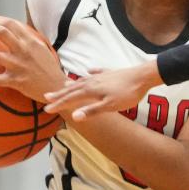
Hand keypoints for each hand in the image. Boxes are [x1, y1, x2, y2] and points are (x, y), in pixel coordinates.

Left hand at [0, 18, 65, 103]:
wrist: (57, 88)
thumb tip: (18, 30)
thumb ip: (30, 39)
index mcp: (30, 42)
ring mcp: (18, 66)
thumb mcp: (43, 49)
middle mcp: (23, 51)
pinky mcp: (15, 81)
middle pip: (0, 33)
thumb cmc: (50, 69)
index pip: (11, 24)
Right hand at [43, 61, 159, 118]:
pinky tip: (88, 72)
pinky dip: (89, 74)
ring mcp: (101, 76)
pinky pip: (96, 73)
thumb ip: (92, 111)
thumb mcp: (110, 106)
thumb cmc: (127, 94)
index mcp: (90, 90)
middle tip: (46, 96)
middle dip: (60, 94)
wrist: (142, 77)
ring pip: (82, 81)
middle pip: (72, 89)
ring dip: (71, 85)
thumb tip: (74, 117)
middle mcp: (92, 82)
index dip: (59, 104)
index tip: (47, 109)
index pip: (70, 99)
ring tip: (63, 85)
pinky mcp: (110, 74)